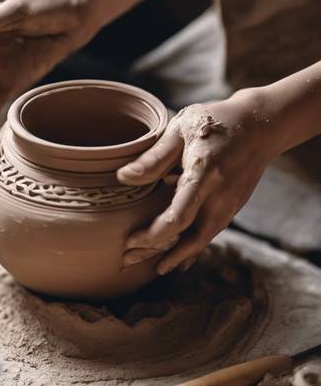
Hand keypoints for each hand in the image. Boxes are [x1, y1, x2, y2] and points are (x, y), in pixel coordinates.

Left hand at [117, 91, 272, 273]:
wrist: (261, 124)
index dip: (153, 236)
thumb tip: (123, 177)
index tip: (129, 242)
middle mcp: (220, 195)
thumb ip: (154, 156)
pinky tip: (177, 259)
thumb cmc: (217, 120)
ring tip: (148, 266)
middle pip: (189, 239)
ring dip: (174, 255)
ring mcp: (230, 204)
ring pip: (201, 241)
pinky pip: (210, 233)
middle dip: (157, 254)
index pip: (179, 218)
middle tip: (126, 263)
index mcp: (204, 173)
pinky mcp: (233, 206)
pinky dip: (191, 248)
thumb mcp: (182, 128)